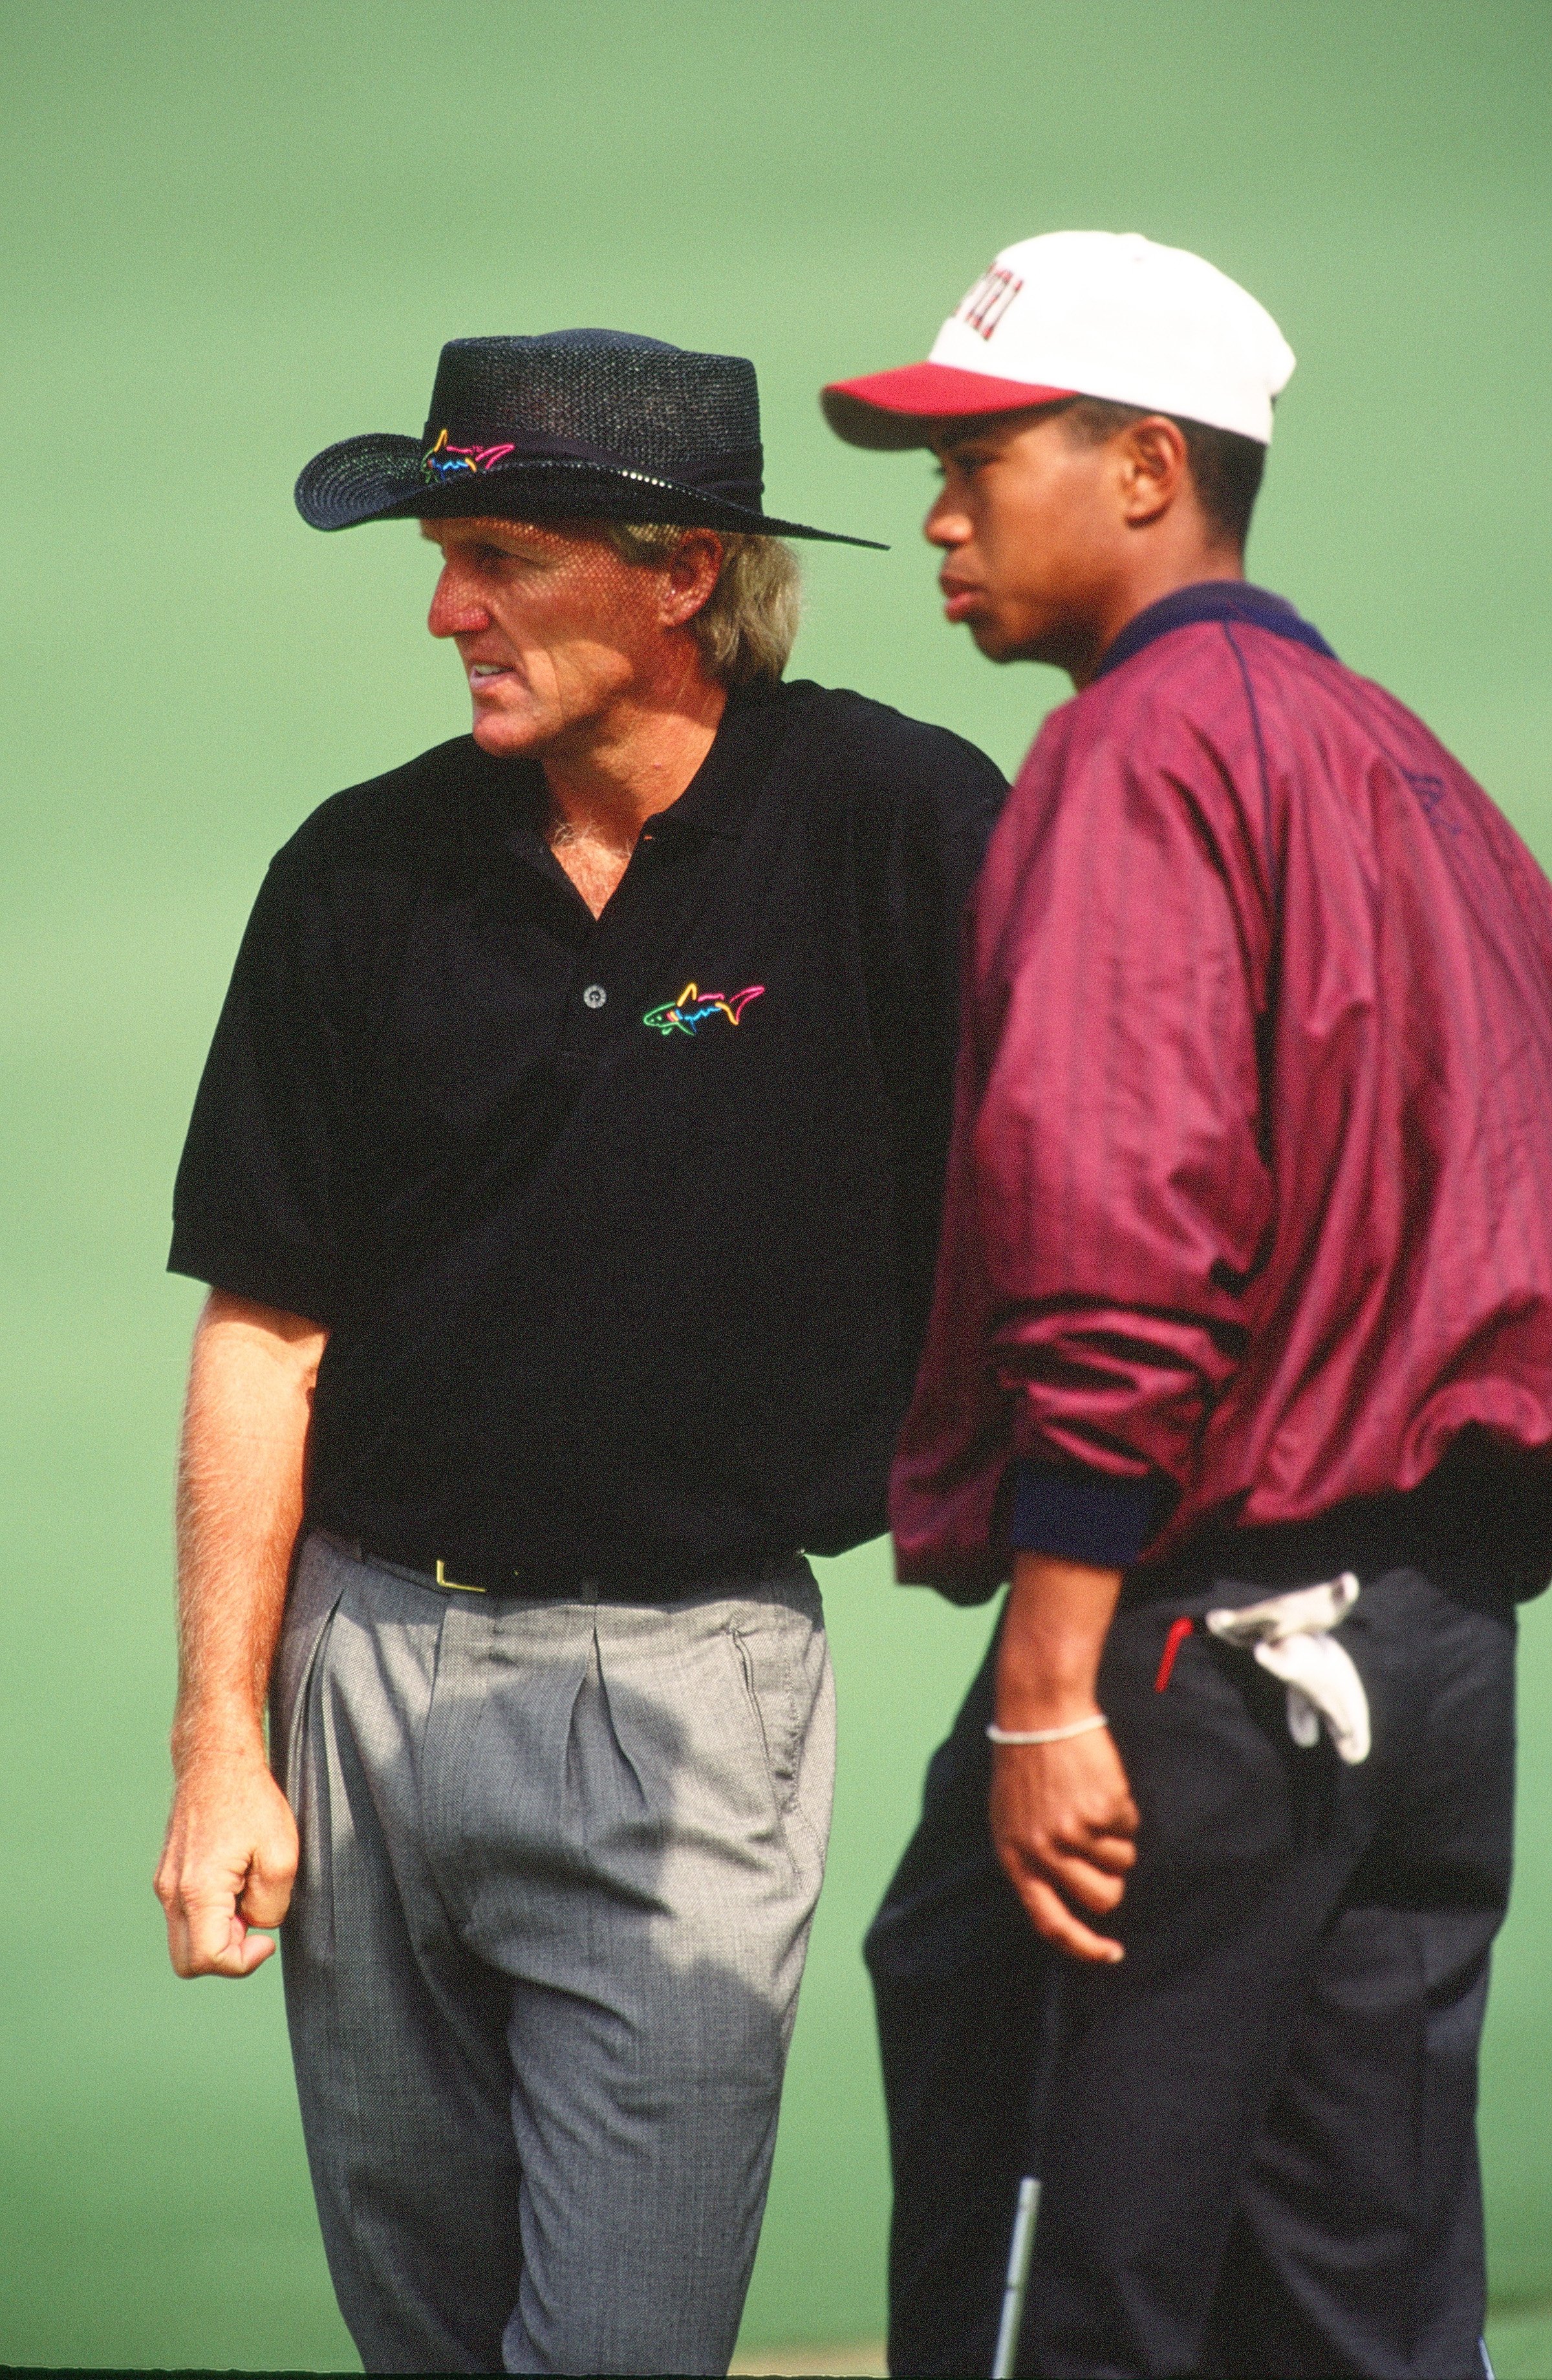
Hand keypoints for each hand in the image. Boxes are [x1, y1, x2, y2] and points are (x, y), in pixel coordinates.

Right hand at [155, 1735, 298, 1977]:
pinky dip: (210, 1914)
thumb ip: (271, 1906)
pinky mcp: (168, 1875)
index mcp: (198, 1890)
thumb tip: (255, 1926)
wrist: (217, 1759)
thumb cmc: (251, 1800)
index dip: (243, 1962)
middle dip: (225, 1954)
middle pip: (187, 1962)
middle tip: (253, 1918)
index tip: (265, 1937)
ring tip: (246, 1892)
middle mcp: (171, 1892)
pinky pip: (185, 1916)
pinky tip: (235, 1880)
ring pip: (185, 1939)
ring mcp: (165, 1883)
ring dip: (218, 1932)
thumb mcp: (281, 1855)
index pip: (208, 1959)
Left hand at [990, 1722, 1137, 1963]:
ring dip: (1117, 1838)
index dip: (1084, 1947)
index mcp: (1016, 1857)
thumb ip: (1032, 1860)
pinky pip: (1131, 1827)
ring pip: (1122, 1862)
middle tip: (1103, 1847)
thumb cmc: (1026, 1766)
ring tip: (1092, 1802)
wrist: (1040, 1713)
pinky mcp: (1102, 1808)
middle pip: (1102, 1898)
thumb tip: (1063, 1900)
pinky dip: (1123, 1809)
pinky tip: (1098, 1783)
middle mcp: (1043, 1851)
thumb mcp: (1011, 1819)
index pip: (1050, 1923)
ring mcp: (1074, 1831)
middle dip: (1113, 1879)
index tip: (1110, 1953)